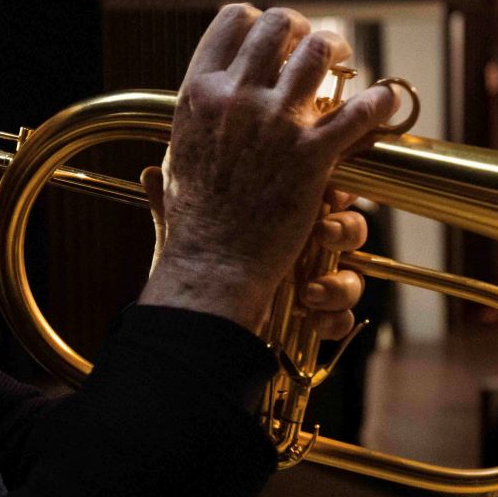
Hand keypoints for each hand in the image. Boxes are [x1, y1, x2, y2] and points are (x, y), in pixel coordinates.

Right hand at [135, 3, 396, 332]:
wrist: (212, 266)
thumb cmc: (192, 222)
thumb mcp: (176, 159)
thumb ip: (190, 124)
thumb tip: (192, 107)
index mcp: (199, 93)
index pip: (233, 20)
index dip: (261, 20)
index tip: (275, 40)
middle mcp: (235, 98)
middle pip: (281, 24)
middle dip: (304, 28)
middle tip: (316, 47)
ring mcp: (275, 123)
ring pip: (319, 50)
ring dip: (338, 49)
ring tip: (346, 62)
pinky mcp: (311, 155)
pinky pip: (358, 110)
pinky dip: (378, 101)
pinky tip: (385, 100)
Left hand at [143, 173, 369, 339]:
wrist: (192, 325)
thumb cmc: (190, 271)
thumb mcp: (181, 232)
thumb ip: (169, 198)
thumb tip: (147, 171)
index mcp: (278, 210)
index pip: (322, 190)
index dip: (331, 189)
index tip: (323, 191)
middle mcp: (298, 244)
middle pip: (349, 229)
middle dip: (345, 230)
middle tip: (323, 232)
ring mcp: (309, 281)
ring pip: (350, 276)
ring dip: (340, 282)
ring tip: (310, 290)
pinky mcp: (312, 318)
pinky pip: (342, 316)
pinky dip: (334, 319)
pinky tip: (312, 318)